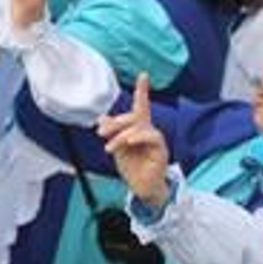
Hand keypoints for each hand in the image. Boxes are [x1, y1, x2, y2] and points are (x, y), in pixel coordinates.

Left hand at [97, 75, 170, 209]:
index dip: (142, 90)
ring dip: (121, 135)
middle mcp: (148, 131)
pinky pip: (151, 136)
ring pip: (139, 126)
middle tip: (101, 132)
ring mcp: (155, 140)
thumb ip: (111, 132)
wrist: (140, 188)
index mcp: (138, 128)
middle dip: (115, 123)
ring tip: (110, 147)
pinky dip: (138, 137)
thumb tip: (101, 117)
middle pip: (134, 116)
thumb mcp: (116, 147)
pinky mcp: (161, 150)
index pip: (141, 105)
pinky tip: (129, 142)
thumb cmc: (131, 167)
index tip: (143, 75)